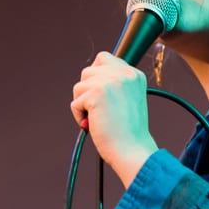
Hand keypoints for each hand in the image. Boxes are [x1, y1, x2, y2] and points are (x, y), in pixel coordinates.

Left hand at [71, 52, 157, 185]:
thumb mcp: (128, 99)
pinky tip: (93, 125)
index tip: (100, 96)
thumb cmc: (128, 132)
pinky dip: (79, 116)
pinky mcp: (97, 93)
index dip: (96, 77)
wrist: (132, 150)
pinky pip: (75, 102)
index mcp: (134, 74)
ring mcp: (111, 81)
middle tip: (98, 110)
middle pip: (88, 71)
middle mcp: (124, 74)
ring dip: (83, 104)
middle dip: (87, 91)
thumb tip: (89, 76)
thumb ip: (114, 84)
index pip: (104, 58)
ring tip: (98, 118)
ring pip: (79, 86)